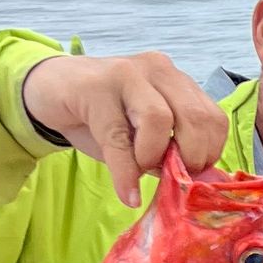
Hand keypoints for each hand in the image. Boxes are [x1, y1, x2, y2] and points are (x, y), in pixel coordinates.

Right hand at [21, 50, 230, 207]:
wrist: (48, 91)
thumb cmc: (101, 116)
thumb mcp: (142, 134)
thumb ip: (169, 149)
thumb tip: (194, 181)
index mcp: (177, 81)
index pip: (213, 118)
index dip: (209, 153)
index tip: (189, 173)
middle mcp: (158, 69)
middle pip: (195, 118)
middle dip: (189, 158)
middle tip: (169, 175)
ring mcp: (127, 73)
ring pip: (160, 121)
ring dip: (153, 158)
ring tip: (139, 168)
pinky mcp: (95, 86)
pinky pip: (118, 137)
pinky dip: (125, 173)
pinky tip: (126, 193)